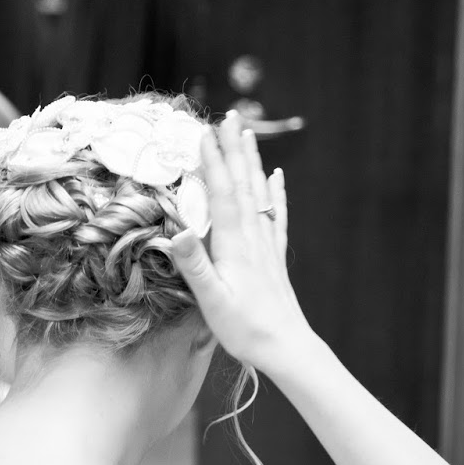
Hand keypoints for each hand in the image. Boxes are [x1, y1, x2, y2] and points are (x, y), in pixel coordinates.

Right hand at [167, 110, 315, 370]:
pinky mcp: (274, 257)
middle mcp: (253, 237)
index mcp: (235, 245)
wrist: (286, 347)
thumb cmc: (244, 328)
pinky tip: (276, 177)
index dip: (213, 163)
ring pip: (259, 194)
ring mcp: (267, 245)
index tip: (204, 133)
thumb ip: (194, 265)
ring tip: (248, 134)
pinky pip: (275, 215)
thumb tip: (178, 231)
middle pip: (243, 184)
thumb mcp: (211, 300)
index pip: (222, 194)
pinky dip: (275, 192)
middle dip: (234, 149)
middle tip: (228, 117)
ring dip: (252, 162)